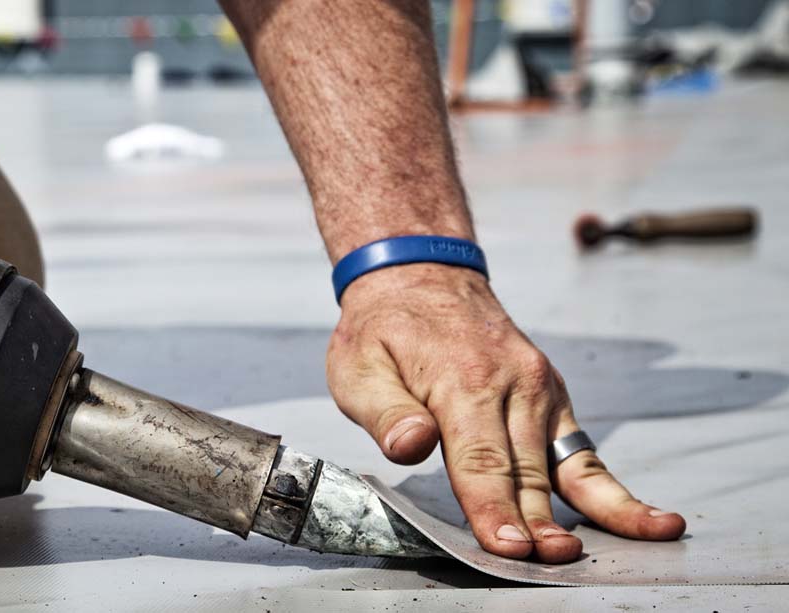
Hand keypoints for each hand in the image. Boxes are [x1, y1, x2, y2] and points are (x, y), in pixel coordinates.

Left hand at [327, 264, 685, 562]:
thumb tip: (411, 446)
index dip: (494, 509)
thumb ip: (385, 411)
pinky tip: (647, 522)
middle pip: (526, 471)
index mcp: (463, 379)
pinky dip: (612, 491)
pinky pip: (583, 452)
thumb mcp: (358, 366)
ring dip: (586, 516)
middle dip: (537, 524)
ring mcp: (541, 390)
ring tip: (596, 553)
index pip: (480, 460)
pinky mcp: (552, 398)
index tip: (508, 548)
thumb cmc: (382, 328)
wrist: (420, 276)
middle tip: (545, 565)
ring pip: (564, 465)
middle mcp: (513, 384)